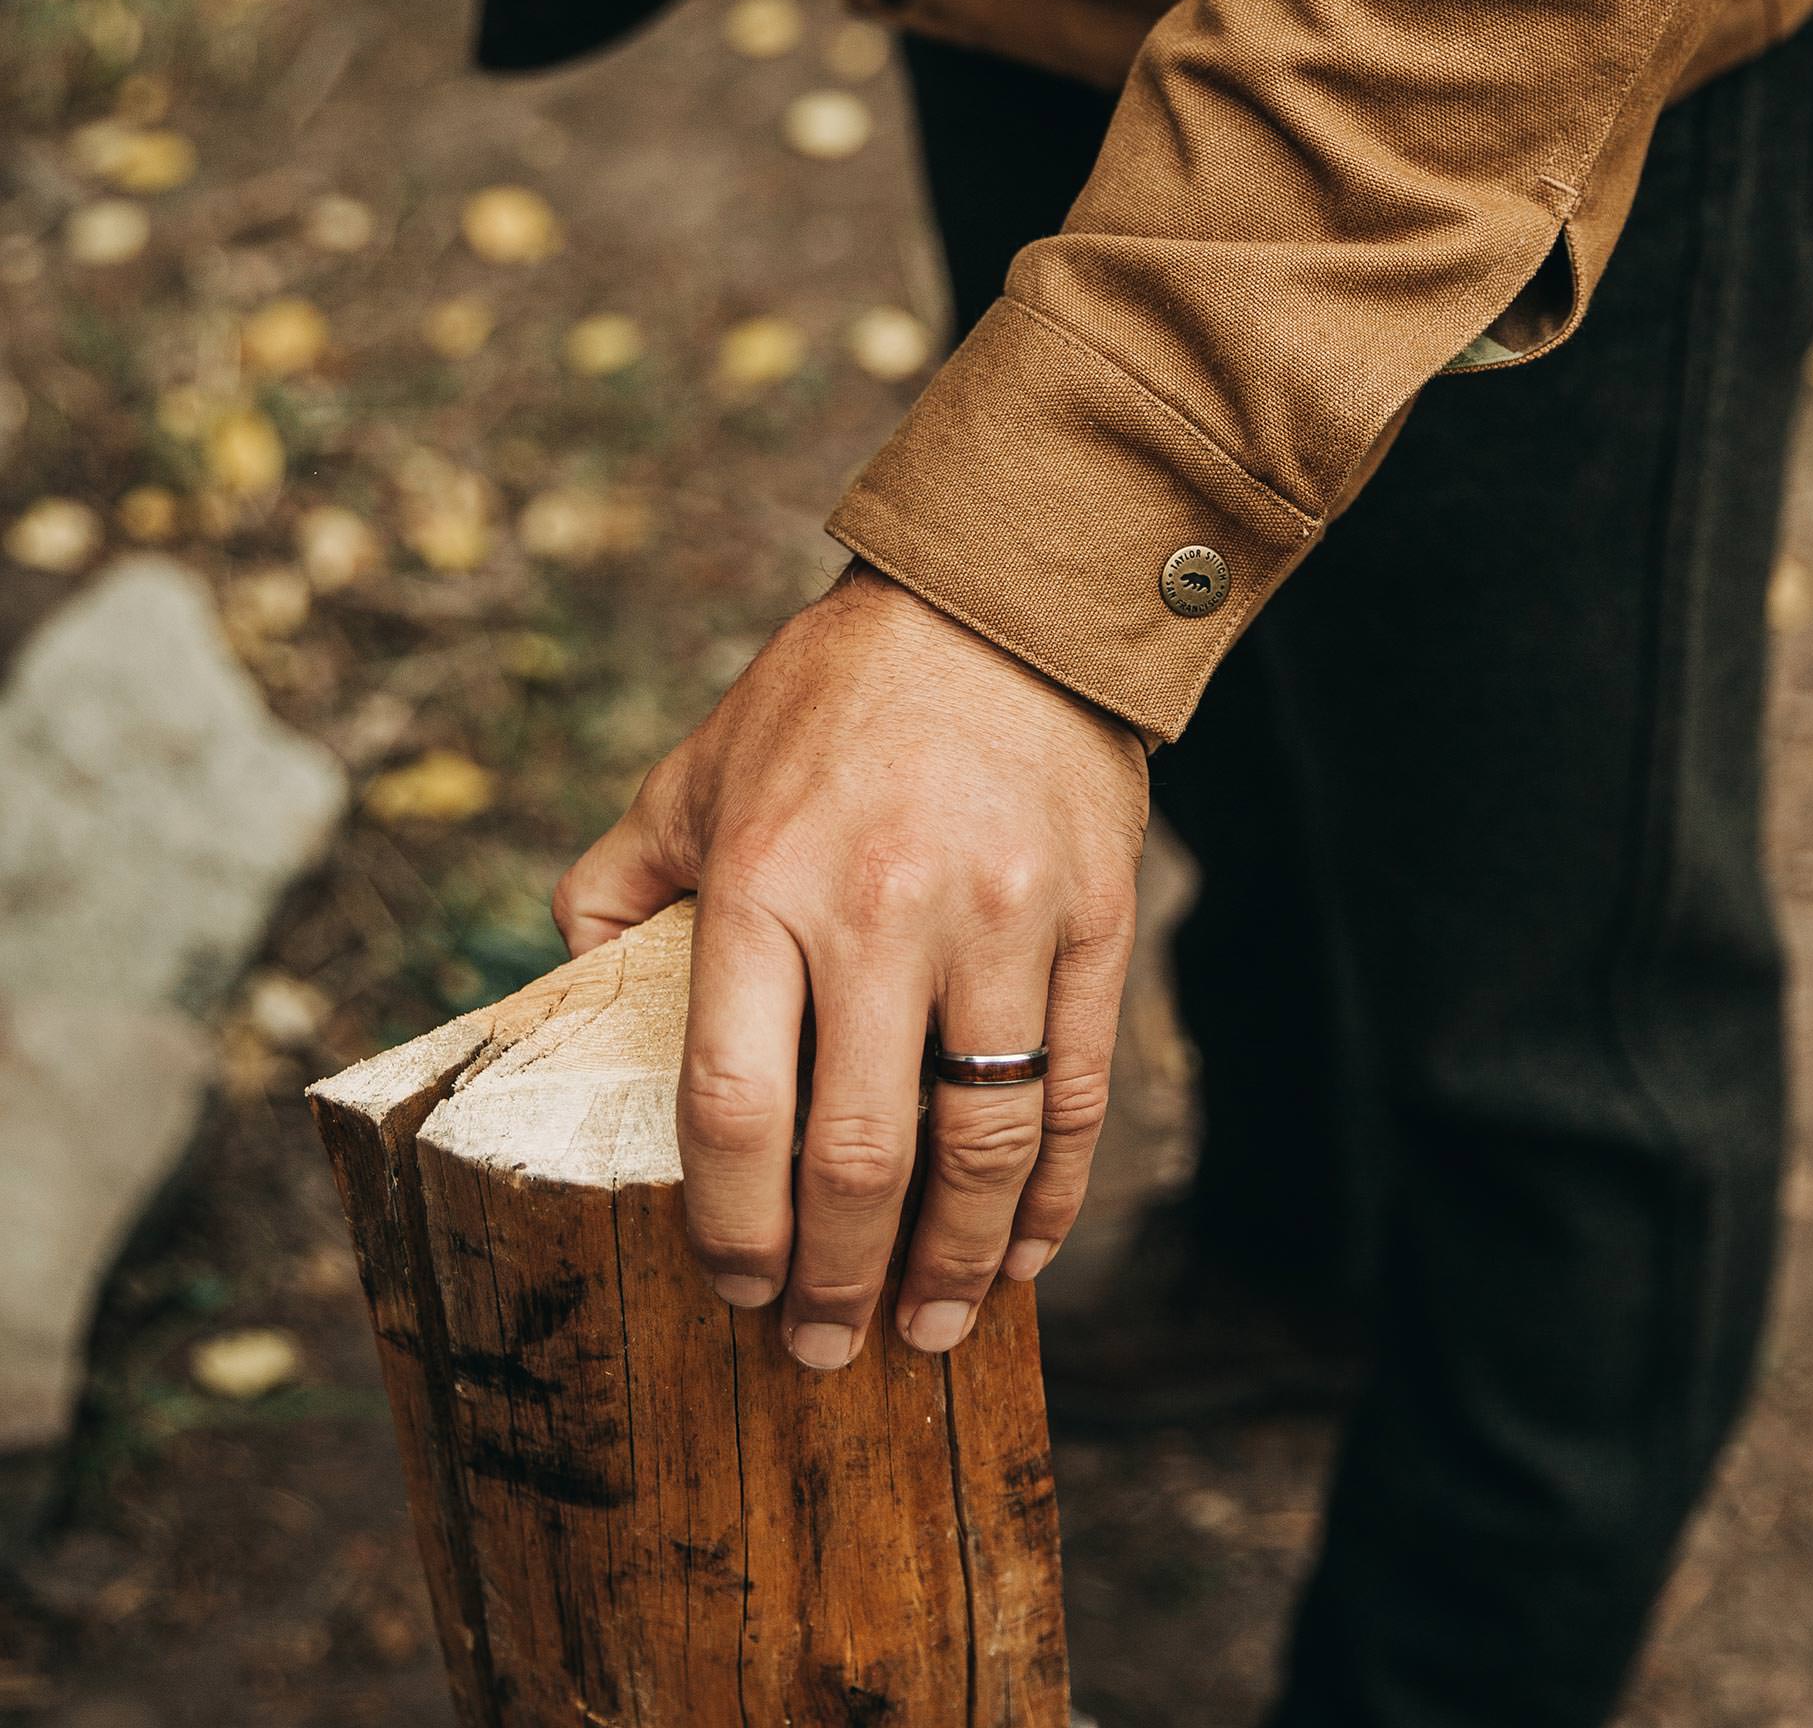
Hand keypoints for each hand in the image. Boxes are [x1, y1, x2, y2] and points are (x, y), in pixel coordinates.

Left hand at [553, 564, 1148, 1367]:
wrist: (998, 611)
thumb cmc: (830, 698)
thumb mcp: (696, 769)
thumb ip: (618, 880)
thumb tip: (574, 980)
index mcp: (764, 886)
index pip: (735, 1108)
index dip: (734, 1227)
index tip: (740, 1286)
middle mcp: (881, 914)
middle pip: (861, 1155)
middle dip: (841, 1281)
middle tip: (829, 1348)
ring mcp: (999, 921)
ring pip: (982, 1143)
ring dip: (954, 1263)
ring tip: (931, 1329)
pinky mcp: (1090, 922)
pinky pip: (1073, 1089)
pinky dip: (1050, 1192)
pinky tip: (1022, 1251)